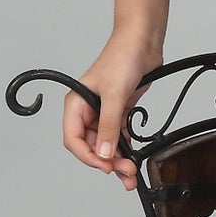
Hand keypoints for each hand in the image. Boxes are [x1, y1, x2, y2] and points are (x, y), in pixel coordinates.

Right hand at [62, 30, 164, 193]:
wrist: (142, 43)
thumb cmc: (122, 58)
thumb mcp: (114, 95)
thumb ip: (109, 125)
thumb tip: (104, 153)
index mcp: (76, 105)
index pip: (73, 139)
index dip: (88, 156)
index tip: (105, 165)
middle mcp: (87, 110)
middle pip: (91, 146)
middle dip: (107, 161)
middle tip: (124, 171)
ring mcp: (103, 112)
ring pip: (106, 145)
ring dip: (117, 159)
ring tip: (130, 173)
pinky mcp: (119, 112)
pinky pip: (119, 137)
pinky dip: (126, 149)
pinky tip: (133, 159)